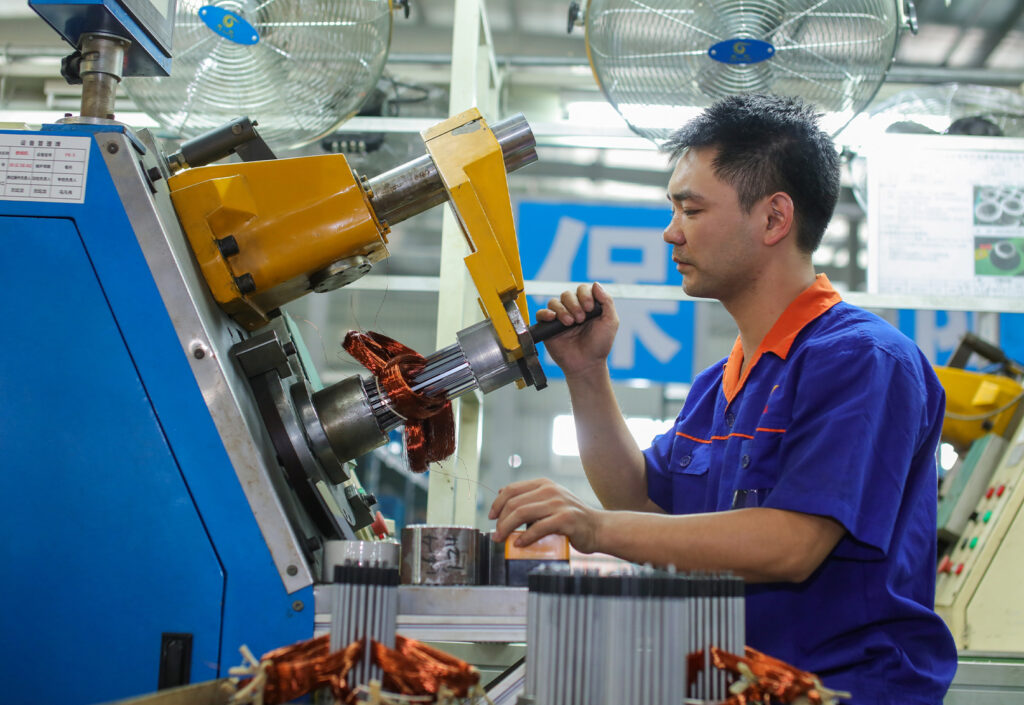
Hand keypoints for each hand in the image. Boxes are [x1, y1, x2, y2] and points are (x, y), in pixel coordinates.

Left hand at [488, 478, 605, 553]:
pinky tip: (519, 543)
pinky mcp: (565, 519)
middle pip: (514, 503)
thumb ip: (530, 498)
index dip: (497, 503)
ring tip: (501, 539)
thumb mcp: (550, 501)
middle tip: (495, 534)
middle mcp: (550, 490)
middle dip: (500, 520)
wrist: (598, 528)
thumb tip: (501, 493)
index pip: (512, 489)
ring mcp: (558, 504)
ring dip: (507, 528)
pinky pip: (538, 528)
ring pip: (522, 513)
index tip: (491, 516)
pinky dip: (525, 537)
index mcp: (544, 484)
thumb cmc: (571, 518)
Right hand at [537, 282, 617, 377]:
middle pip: (567, 294)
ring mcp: (560, 317)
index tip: (589, 308)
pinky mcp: (548, 327)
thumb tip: (596, 284)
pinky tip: (554, 319)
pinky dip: (546, 313)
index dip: (585, 295)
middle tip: (580, 319)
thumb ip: (606, 302)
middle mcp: (573, 309)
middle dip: (574, 305)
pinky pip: (541, 313)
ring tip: (570, 323)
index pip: (582, 289)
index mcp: (587, 306)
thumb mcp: (610, 322)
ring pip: (554, 302)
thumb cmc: (599, 345)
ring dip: (563, 310)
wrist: (587, 364)